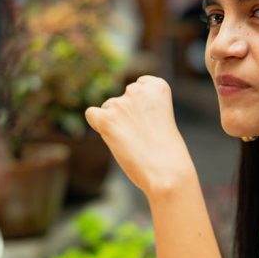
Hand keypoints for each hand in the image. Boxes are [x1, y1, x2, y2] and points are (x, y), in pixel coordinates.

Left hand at [85, 76, 194, 196]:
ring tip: (133, 142)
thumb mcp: (160, 117)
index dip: (142, 107)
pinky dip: (97, 125)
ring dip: (115, 124)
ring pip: (108, 108)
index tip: (152, 121)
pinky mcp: (106, 119)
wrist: (167, 172)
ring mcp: (121, 104)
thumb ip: (141, 106)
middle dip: (127, 115)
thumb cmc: (166, 151)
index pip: (139, 85)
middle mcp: (138, 90)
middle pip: (122, 99)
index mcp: (158, 86)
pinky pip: (91, 114)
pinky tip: (112, 138)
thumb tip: (108, 110)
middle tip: (143, 136)